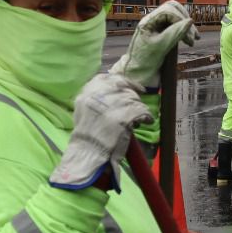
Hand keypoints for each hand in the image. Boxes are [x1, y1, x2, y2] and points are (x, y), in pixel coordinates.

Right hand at [50, 73, 152, 189]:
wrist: (87, 154)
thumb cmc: (87, 136)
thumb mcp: (85, 111)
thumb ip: (98, 98)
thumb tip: (117, 90)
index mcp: (87, 93)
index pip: (108, 78)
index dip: (124, 81)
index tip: (134, 87)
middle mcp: (98, 96)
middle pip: (123, 89)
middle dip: (133, 97)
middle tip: (136, 107)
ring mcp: (111, 106)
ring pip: (134, 100)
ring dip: (139, 108)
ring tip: (138, 118)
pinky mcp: (123, 117)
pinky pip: (141, 111)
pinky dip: (147, 116)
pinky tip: (146, 121)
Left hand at [112, 0, 197, 89]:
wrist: (136, 73)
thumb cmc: (145, 61)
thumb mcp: (160, 47)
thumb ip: (175, 33)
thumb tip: (191, 21)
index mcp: (149, 21)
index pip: (169, 11)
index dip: (182, 22)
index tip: (190, 39)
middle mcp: (153, 20)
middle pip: (173, 10)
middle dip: (185, 21)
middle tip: (194, 38)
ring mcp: (157, 25)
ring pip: (176, 16)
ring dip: (186, 25)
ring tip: (194, 39)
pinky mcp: (161, 32)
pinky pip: (175, 24)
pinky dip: (184, 30)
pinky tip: (189, 40)